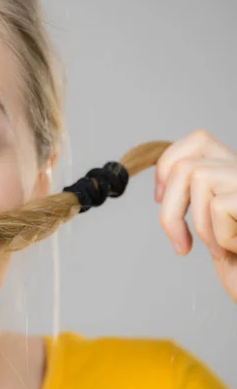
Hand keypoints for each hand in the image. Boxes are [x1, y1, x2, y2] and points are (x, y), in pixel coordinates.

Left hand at [155, 130, 236, 301]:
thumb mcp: (211, 223)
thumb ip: (193, 195)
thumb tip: (161, 187)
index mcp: (236, 170)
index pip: (198, 139)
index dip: (169, 164)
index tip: (160, 199)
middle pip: (187, 164)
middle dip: (171, 208)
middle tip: (179, 242)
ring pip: (198, 177)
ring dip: (198, 225)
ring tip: (217, 247)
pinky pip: (218, 205)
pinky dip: (217, 235)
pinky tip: (233, 249)